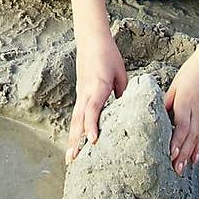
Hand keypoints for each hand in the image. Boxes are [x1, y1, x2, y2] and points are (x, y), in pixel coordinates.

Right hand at [66, 36, 127, 164]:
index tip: (93, 141)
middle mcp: (86, 91)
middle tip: (72, 160)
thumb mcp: (122, 74)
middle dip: (75, 140)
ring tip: (70, 158)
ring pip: (75, 119)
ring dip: (72, 139)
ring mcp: (81, 93)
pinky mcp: (80, 93)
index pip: (93, 108)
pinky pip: (76, 114)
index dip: (92, 125)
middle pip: (79, 119)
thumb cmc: (109, 55)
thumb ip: (123, 94)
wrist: (91, 38)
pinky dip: (74, 129)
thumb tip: (128, 113)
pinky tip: (74, 141)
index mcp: (99, 85)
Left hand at [164, 47, 198, 174]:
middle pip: (189, 137)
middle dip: (182, 155)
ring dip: (190, 154)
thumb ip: (167, 101)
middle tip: (175, 169)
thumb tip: (158, 115)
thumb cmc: (192, 72)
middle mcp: (197, 112)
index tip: (171, 154)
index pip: (181, 127)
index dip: (177, 142)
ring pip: (197, 138)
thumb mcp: (175, 85)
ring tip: (183, 168)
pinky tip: (195, 157)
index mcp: (186, 103)